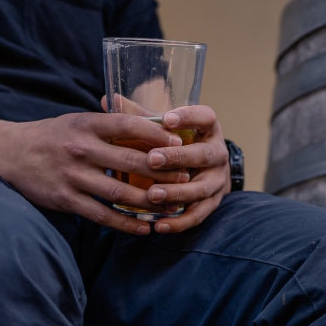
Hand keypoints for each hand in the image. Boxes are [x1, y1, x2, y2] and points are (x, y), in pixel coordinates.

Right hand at [0, 111, 191, 234]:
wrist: (9, 154)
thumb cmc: (52, 137)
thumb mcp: (77, 122)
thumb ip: (109, 125)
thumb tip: (151, 126)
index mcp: (86, 123)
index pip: (128, 124)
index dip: (157, 133)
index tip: (180, 141)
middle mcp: (80, 148)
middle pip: (130, 162)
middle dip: (162, 171)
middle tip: (185, 178)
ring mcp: (73, 176)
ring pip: (120, 193)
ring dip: (150, 203)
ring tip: (171, 207)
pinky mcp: (67, 200)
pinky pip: (103, 216)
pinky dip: (127, 224)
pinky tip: (146, 228)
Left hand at [138, 105, 231, 232]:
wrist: (204, 170)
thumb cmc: (177, 143)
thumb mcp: (164, 127)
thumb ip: (140, 115)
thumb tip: (108, 100)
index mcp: (208, 128)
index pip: (205, 117)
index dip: (188, 117)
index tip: (167, 119)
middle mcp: (218, 153)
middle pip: (203, 155)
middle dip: (178, 158)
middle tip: (152, 159)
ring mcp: (217, 180)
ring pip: (201, 188)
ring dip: (177, 192)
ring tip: (153, 195)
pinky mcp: (213, 203)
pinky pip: (198, 214)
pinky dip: (180, 222)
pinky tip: (160, 225)